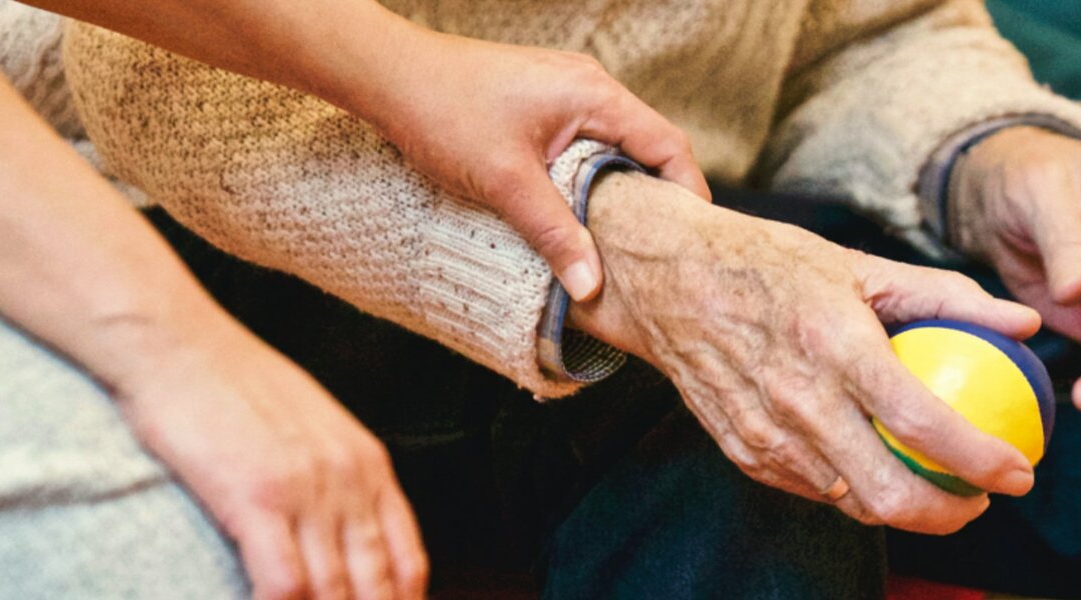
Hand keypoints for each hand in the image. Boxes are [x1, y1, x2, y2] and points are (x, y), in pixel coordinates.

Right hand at [104, 320, 427, 599]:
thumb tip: (343, 530)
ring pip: (334, 593)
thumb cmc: (232, 383)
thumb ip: (336, 476)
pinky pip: (284, 583)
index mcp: (367, 465)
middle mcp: (348, 480)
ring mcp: (305, 490)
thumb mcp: (311, 425)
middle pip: (377, 587)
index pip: (407, 562)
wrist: (177, 343)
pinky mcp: (256, 498)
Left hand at [335, 30, 711, 301]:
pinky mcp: (541, 102)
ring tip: (621, 243)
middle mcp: (589, 86)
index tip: (692, 241)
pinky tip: (577, 213)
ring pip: (614, 147)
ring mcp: (565, 91)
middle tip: (660, 253)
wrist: (388, 75)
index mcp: (595, 95)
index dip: (688, 194)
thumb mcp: (505, 182)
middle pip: (647, 147)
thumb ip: (555, 234)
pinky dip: (590, 177)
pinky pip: (585, 143)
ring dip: (619, 190)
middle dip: (657, 199)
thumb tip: (592, 287)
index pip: (668, 145)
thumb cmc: (443, 112)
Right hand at [570, 173, 1042, 533]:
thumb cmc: (771, 264)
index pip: (923, 423)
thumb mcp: (860, 264)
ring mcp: (767, 436)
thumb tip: (1023, 322)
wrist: (668, 279)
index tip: (1020, 471)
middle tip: (983, 498)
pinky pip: (815, 490)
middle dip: (951, 514)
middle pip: (889, 494)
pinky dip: (856, 489)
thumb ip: (948, 296)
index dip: (981, 460)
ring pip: (853, 503)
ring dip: (906, 508)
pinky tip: (880, 469)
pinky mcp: (745, 453)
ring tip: (940, 488)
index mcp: (836, 345)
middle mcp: (799, 400)